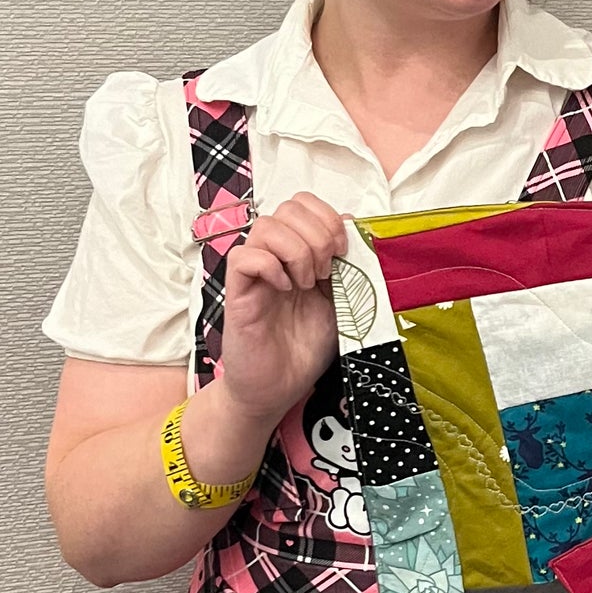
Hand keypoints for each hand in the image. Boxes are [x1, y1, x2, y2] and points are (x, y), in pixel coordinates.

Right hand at [218, 190, 351, 422]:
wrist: (277, 388)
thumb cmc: (304, 349)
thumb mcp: (340, 303)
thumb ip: (348, 267)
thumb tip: (354, 227)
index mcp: (297, 253)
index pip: (303, 204)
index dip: (327, 218)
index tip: (342, 252)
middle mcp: (273, 256)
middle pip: (287, 207)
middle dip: (317, 234)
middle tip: (326, 272)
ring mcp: (254, 273)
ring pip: (266, 226)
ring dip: (297, 251)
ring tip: (306, 284)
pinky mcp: (237, 293)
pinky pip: (243, 257)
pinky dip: (271, 267)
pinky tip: (285, 290)